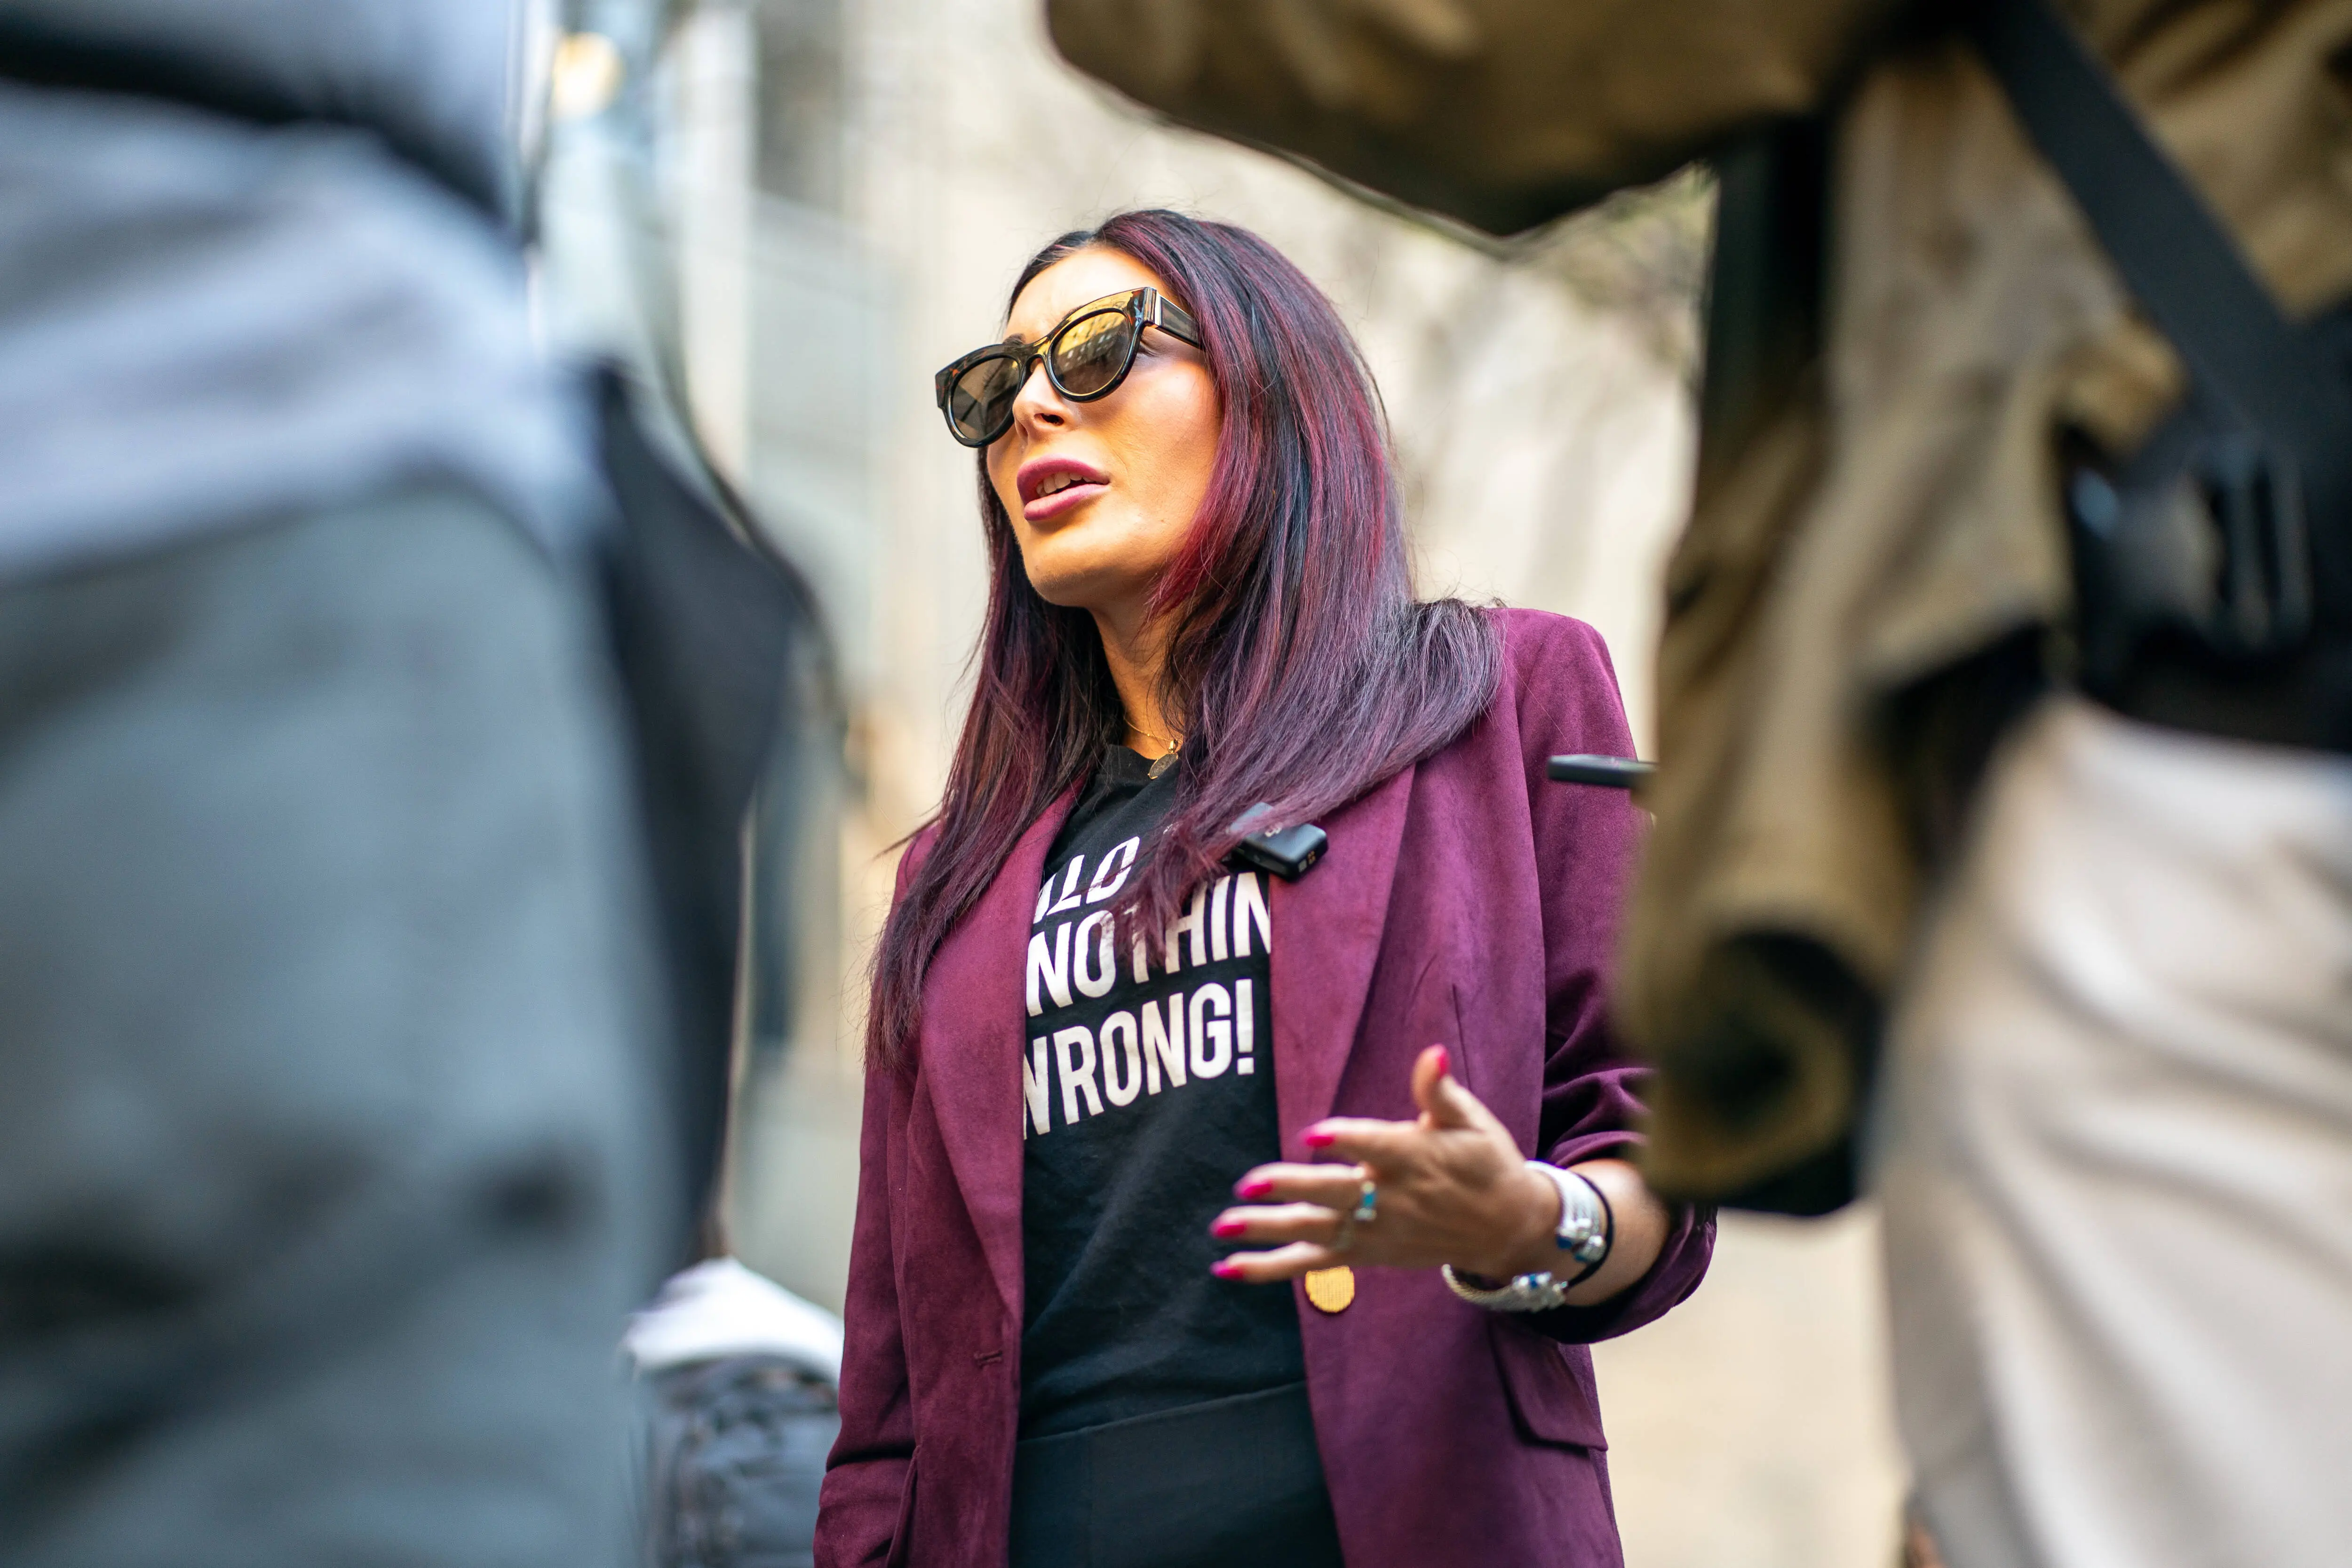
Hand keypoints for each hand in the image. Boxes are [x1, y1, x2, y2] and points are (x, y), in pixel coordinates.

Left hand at [1209, 1044, 1561, 1283]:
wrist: (1506, 1227)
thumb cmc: (1484, 1163)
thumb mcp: (1471, 1122)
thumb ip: (1439, 1092)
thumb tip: (1433, 1053)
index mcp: (1415, 1158)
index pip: (1375, 1147)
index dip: (1346, 1140)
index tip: (1314, 1133)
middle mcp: (1391, 1199)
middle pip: (1335, 1194)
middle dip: (1291, 1189)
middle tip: (1248, 1185)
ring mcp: (1376, 1232)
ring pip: (1316, 1232)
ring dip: (1268, 1230)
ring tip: (1223, 1225)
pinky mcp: (1366, 1255)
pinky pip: (1313, 1263)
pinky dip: (1271, 1268)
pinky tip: (1228, 1268)